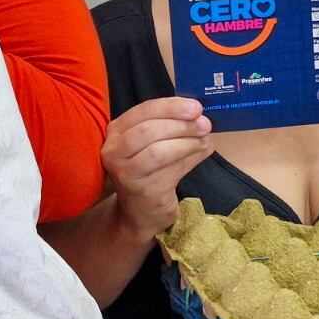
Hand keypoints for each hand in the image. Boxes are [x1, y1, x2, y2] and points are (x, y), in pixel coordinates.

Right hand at [102, 97, 212, 242]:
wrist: (139, 211)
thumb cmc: (148, 170)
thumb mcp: (151, 143)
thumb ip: (168, 125)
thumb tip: (199, 116)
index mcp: (115, 131)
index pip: (143, 111)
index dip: (171, 107)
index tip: (196, 107)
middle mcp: (114, 151)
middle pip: (149, 131)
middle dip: (181, 125)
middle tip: (205, 124)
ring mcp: (126, 174)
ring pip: (159, 152)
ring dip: (187, 143)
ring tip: (204, 139)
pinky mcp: (143, 191)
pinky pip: (172, 171)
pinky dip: (191, 159)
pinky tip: (202, 153)